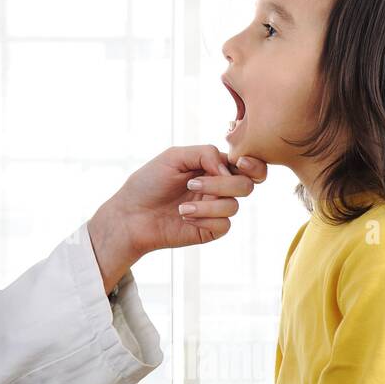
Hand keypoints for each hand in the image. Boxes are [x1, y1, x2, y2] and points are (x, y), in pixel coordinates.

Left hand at [87, 145, 266, 291]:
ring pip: (234, 206)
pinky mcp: (210, 230)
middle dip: (222, 184)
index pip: (248, 166)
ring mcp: (215, 210)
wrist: (130, 214)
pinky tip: (185, 216)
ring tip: (181, 206)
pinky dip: (205, 218)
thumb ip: (205, 153)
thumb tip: (229, 170)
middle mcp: (218, 189)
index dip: (253, 165)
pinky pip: (224, 224)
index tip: (240, 163)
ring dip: (207, 204)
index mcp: (213, 168)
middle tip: (192, 184)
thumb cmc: (148, 182)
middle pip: (246, 185)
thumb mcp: (174, 157)